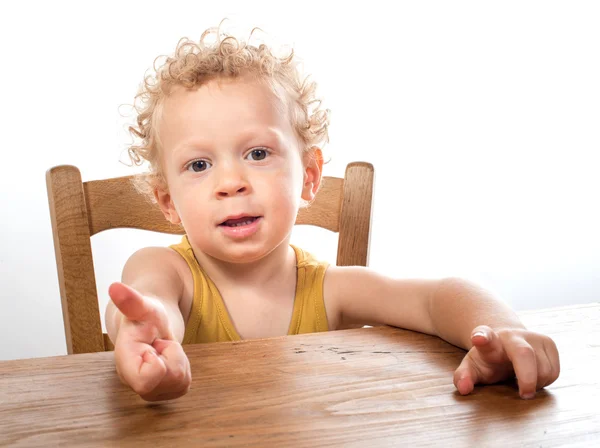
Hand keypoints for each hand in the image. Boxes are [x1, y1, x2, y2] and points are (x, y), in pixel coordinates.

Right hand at [109, 282, 190, 400]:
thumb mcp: (143, 305)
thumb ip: (131, 300)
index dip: (159, 364)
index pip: (146, 382)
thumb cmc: (145, 316)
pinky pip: (184, 385)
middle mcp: (133, 382)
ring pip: (180, 383)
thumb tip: (115, 287)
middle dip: (174, 357)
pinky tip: (168, 358)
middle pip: (170, 380)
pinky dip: (182, 368)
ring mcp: (149, 391)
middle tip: (161, 344)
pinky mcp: (163, 392)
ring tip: (163, 349)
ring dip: (178, 361)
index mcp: (125, 363)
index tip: (155, 346)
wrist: (148, 326)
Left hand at [453, 325, 559, 398]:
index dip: (481, 336)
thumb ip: (463, 377)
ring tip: (521, 380)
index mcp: (488, 340)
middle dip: (527, 377)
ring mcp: (532, 336)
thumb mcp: (472, 368)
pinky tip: (533, 375)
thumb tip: (463, 389)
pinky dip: (545, 381)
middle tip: (524, 395)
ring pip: (542, 369)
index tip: (478, 337)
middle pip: (523, 354)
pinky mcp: (549, 342)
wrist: (506, 343)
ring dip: (535, 383)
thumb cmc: (487, 360)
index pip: (484, 335)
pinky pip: (554, 372)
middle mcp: (511, 335)